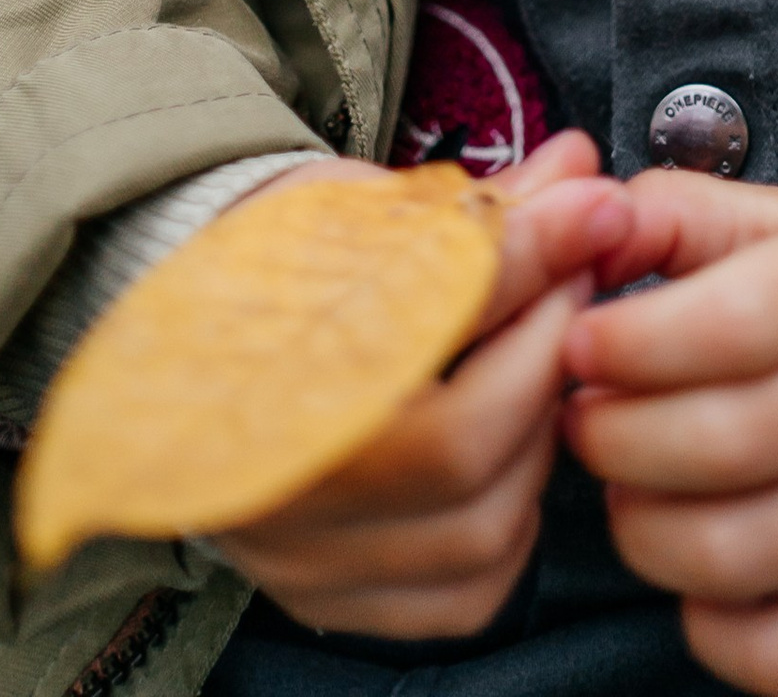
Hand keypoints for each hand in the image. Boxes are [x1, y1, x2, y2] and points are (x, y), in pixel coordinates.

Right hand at [213, 132, 625, 636]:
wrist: (186, 331)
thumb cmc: (277, 259)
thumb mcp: (367, 209)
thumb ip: (482, 208)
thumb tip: (586, 180)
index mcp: (264, 358)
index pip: (428, 319)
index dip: (529, 264)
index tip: (591, 213)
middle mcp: (273, 480)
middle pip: (461, 448)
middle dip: (544, 355)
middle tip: (571, 286)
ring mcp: (299, 555)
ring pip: (477, 533)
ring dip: (536, 441)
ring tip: (534, 365)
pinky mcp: (328, 599)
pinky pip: (464, 593)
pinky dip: (509, 523)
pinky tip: (502, 454)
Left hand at [562, 177, 777, 696]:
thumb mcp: (771, 223)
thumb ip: (672, 214)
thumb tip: (583, 226)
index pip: (727, 325)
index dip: (626, 347)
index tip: (576, 350)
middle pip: (721, 447)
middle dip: (615, 443)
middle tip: (584, 428)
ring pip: (736, 556)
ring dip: (644, 533)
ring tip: (630, 493)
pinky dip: (709, 628)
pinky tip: (694, 574)